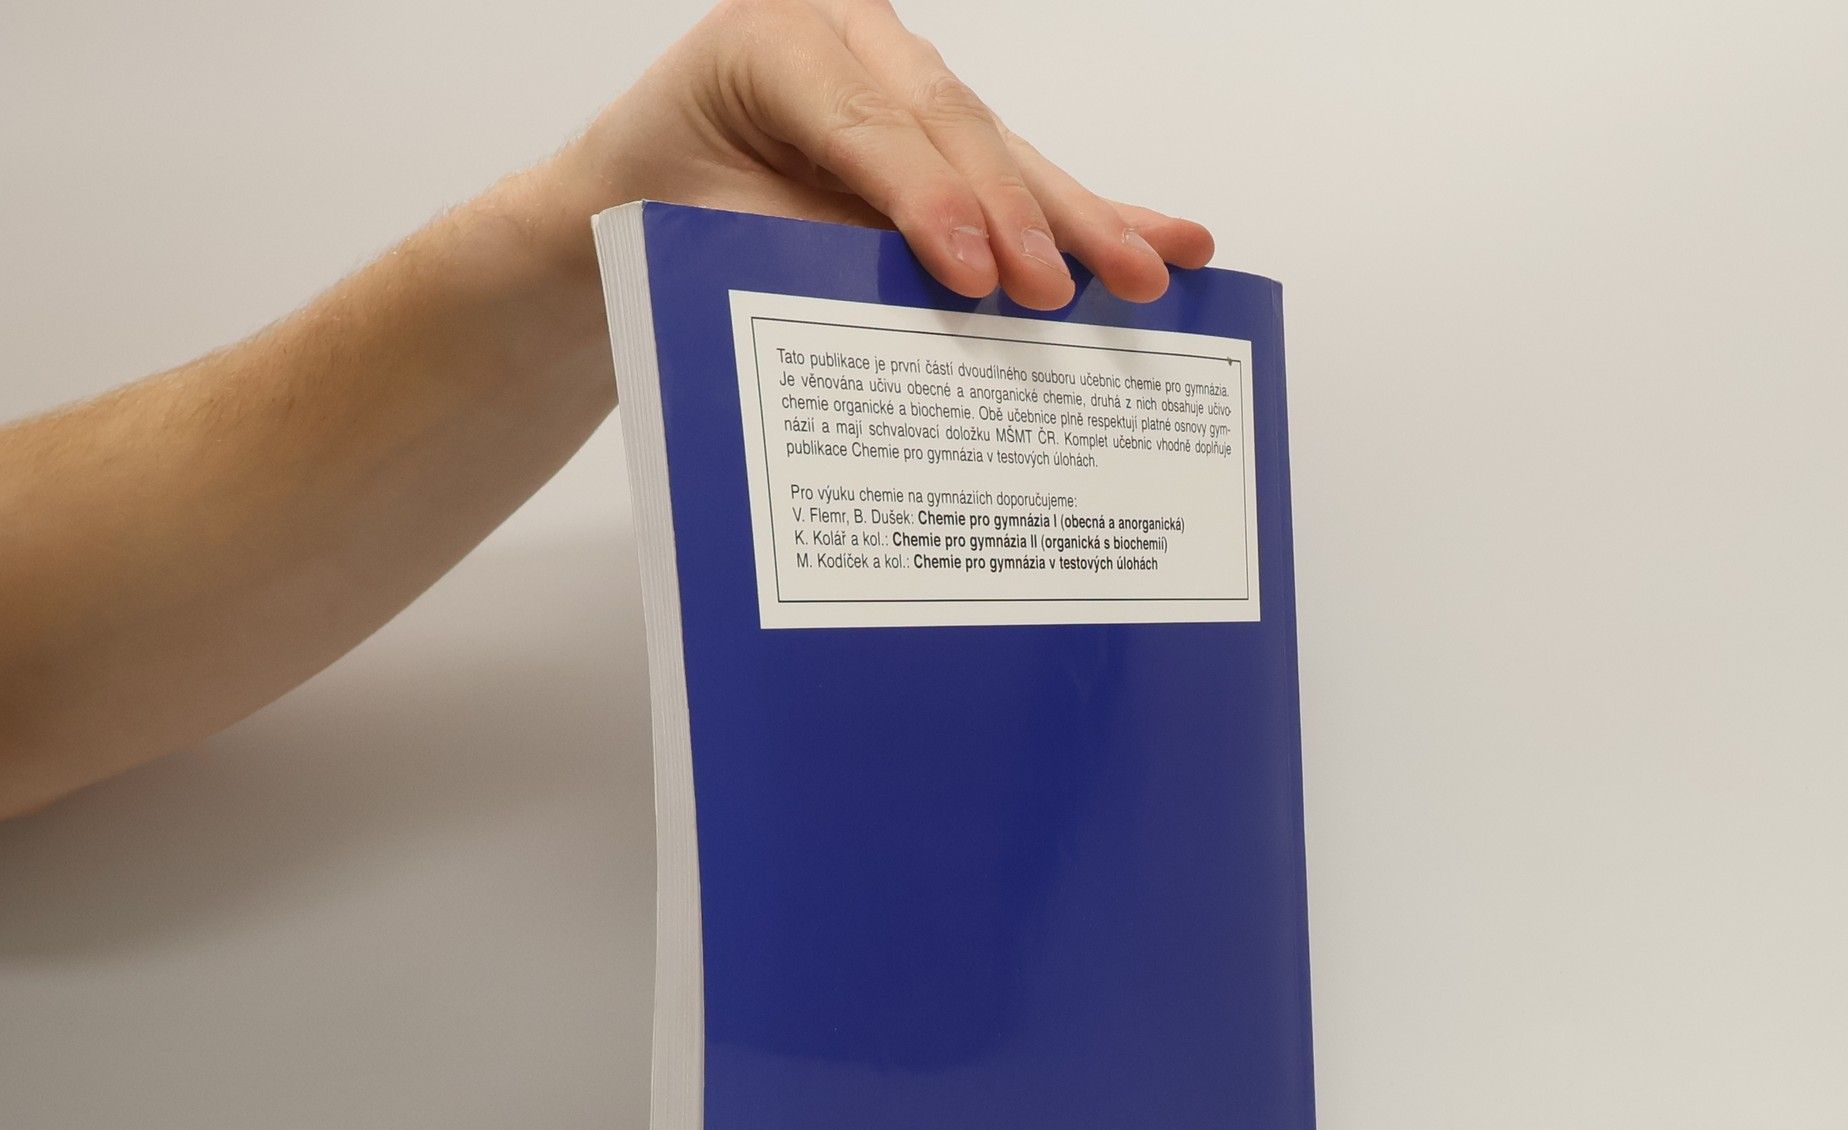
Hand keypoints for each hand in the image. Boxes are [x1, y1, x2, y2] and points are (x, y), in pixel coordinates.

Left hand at [555, 0, 1214, 308]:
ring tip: (1151, 268)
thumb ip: (803, 256)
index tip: (974, 274)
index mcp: (769, 42)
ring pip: (1000, 146)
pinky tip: (1167, 236)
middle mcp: (843, 37)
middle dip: (1018, 214)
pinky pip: (1018, 169)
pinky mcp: (936, 129)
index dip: (928, 199)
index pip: (868, 121)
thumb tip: (919, 325)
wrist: (630, 212)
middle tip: (1059, 289)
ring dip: (1078, 218)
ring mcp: (898, 75)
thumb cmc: (660, 221)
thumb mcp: (705, 238)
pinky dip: (1086, 210)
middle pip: (952, 123)